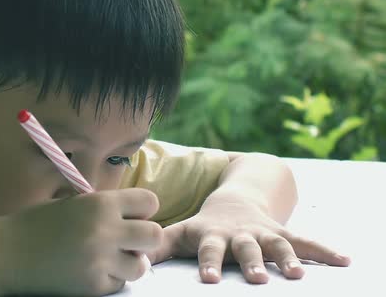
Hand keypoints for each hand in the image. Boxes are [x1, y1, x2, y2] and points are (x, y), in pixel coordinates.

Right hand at [0, 188, 163, 295]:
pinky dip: (109, 280)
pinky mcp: (92, 286)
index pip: (150, 201)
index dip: (142, 209)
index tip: (130, 215)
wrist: (6, 253)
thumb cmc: (38, 223)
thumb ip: (105, 206)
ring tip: (109, 259)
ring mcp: (100, 261)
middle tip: (126, 241)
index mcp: (100, 203)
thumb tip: (137, 213)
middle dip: (143, 238)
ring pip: (141, 266)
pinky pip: (118, 284)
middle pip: (154, 234)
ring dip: (129, 263)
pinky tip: (90, 271)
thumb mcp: (74, 202)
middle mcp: (105, 230)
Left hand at [148, 200, 350, 283]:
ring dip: (288, 258)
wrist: (234, 200)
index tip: (208, 278)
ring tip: (299, 275)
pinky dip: (324, 250)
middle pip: (246, 248)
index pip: (209, 250)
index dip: (209, 263)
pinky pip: (305, 241)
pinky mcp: (282, 234)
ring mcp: (263, 234)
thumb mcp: (182, 232)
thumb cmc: (204, 226)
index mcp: (213, 236)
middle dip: (252, 262)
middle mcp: (239, 235)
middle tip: (257, 278)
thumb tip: (134, 262)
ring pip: (277, 245)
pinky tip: (345, 260)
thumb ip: (160, 246)